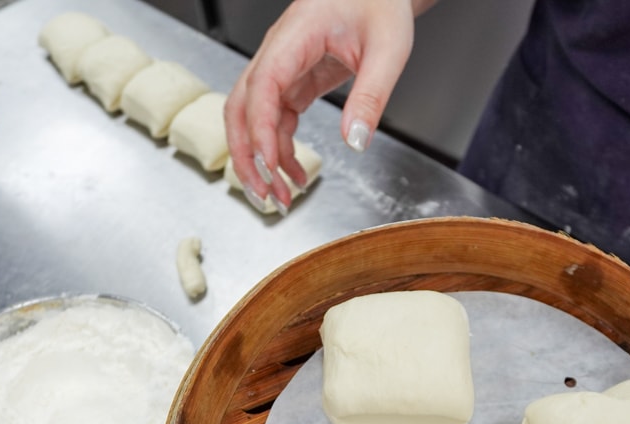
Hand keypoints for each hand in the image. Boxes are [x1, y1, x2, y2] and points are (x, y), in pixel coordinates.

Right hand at [224, 0, 430, 212]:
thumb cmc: (381, 3)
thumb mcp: (388, 50)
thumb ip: (371, 96)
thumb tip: (355, 142)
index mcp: (296, 35)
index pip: (263, 86)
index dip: (259, 129)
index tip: (269, 165)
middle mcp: (278, 52)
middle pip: (241, 107)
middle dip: (247, 155)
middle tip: (265, 195)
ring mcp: (282, 69)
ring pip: (253, 120)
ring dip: (261, 160)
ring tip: (280, 197)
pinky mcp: (292, 82)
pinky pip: (275, 122)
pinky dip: (281, 151)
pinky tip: (295, 175)